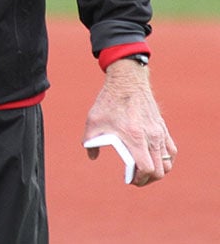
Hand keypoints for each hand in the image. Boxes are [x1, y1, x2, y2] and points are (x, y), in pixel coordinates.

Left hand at [84, 59, 176, 185]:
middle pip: (160, 170)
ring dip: (158, 171)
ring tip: (144, 172)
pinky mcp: (163, 128)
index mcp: (135, 137)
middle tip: (136, 179)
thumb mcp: (93, 120)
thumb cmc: (109, 101)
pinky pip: (171, 151)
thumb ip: (90, 141)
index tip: (130, 179)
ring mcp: (160, 133)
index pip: (147, 168)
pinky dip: (165, 160)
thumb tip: (92, 156)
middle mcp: (151, 137)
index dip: (140, 179)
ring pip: (167, 163)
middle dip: (148, 179)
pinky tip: (154, 160)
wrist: (127, 81)